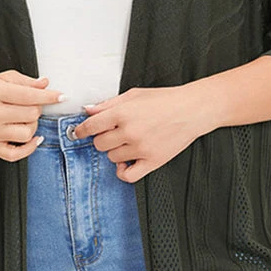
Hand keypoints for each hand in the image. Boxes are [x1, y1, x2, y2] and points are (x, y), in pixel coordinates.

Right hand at [0, 71, 63, 161]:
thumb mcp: (5, 78)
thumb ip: (27, 82)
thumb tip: (46, 85)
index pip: (29, 96)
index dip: (49, 96)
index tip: (62, 96)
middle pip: (31, 114)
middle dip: (37, 108)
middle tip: (32, 104)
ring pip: (27, 133)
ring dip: (33, 125)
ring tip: (25, 118)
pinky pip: (16, 154)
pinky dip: (29, 148)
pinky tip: (33, 138)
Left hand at [73, 85, 202, 181]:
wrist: (192, 110)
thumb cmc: (165, 100)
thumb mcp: (134, 95)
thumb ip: (108, 103)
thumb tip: (88, 110)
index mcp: (123, 113)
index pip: (91, 127)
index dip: (81, 131)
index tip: (78, 133)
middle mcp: (130, 131)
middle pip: (99, 144)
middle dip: (102, 139)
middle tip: (112, 133)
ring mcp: (141, 148)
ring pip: (112, 158)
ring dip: (116, 151)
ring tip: (127, 142)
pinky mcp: (152, 161)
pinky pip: (127, 176)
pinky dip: (123, 171)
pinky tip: (126, 162)